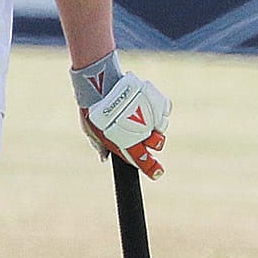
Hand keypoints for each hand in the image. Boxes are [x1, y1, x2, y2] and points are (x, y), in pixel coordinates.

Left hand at [72, 53, 170, 178]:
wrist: (100, 84)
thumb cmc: (93, 109)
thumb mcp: (91, 131)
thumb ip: (100, 146)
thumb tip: (104, 159)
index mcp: (128, 143)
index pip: (144, 161)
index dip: (153, 169)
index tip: (157, 173)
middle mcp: (143, 131)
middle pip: (158, 143)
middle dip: (154, 142)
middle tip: (145, 133)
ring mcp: (152, 116)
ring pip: (162, 126)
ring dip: (155, 123)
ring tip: (140, 112)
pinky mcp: (157, 100)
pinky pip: (165, 109)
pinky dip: (159, 108)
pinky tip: (148, 103)